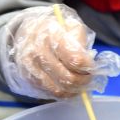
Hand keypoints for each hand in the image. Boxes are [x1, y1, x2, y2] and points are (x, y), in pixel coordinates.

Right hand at [2, 5, 119, 99]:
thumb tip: (88, 60)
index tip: (92, 66)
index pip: (75, 59)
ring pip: (60, 90)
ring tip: (81, 83)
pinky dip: (64, 93)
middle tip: (89, 77)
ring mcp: (32, 67)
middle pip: (69, 78)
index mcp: (52, 35)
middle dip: (84, 81)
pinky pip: (51, 93)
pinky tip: (69, 86)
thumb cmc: (54, 30)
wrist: (27, 33)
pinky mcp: (29, 79)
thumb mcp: (70, 26)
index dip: (88, 67)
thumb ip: (81, 41)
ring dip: (75, 90)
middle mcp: (39, 52)